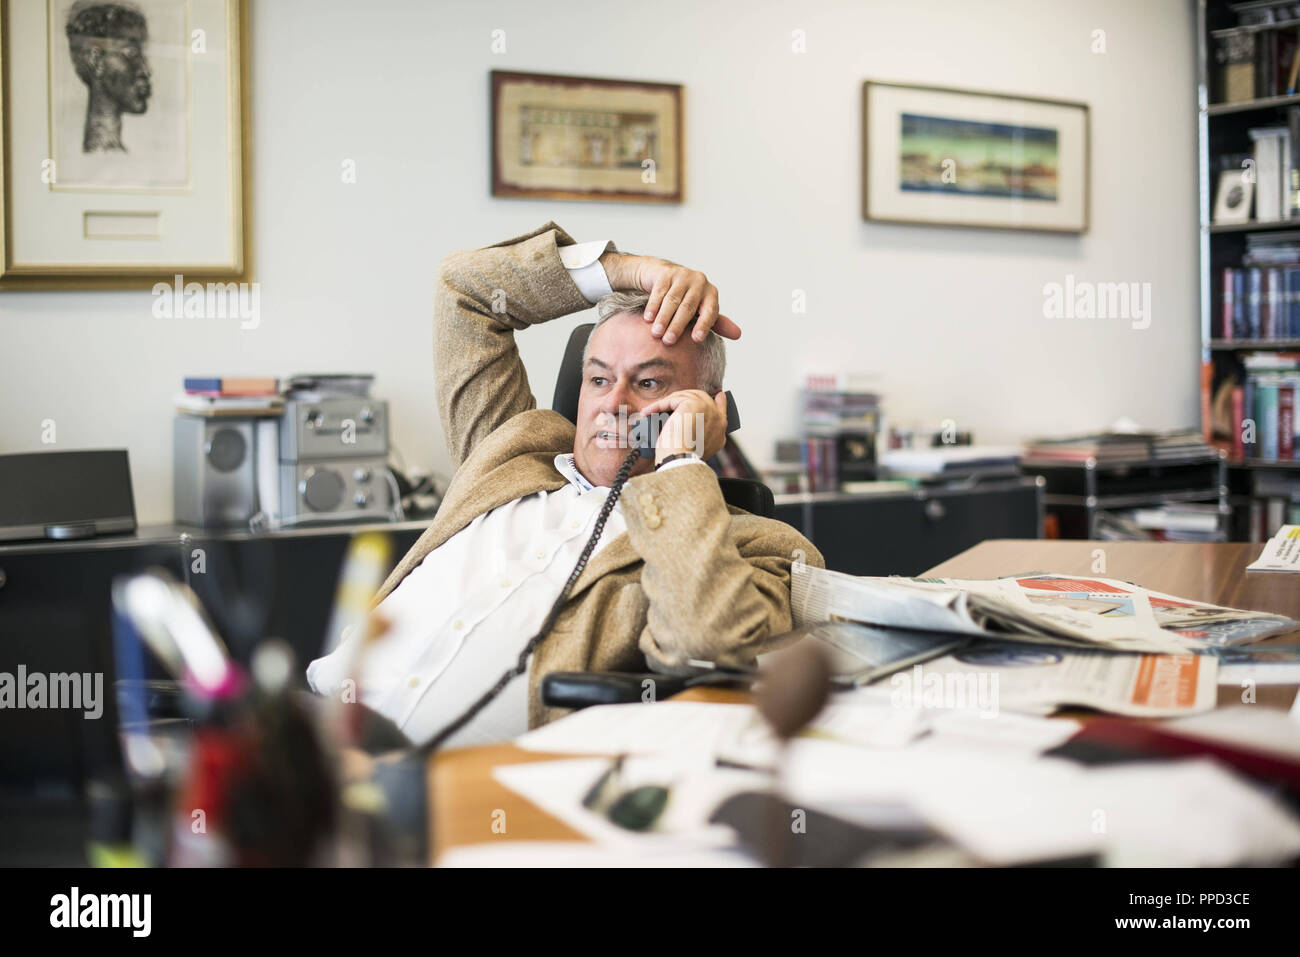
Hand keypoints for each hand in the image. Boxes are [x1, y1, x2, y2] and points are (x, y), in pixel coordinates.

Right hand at [600, 251, 741, 344]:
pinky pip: (659, 292)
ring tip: (656, 334)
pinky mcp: (666, 273)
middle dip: (677, 325)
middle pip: (688, 307)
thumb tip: (738, 335)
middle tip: (669, 341)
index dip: (704, 325)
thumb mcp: (701, 310)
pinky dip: (653, 306)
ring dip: (663, 318)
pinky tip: (648, 318)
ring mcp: (683, 276)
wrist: (663, 275)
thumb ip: (717, 323)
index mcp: (711, 294)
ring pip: (672, 300)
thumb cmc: (686, 298)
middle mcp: (700, 282)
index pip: (710, 312)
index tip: (696, 339)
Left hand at [636, 390, 727, 464]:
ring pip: (686, 396)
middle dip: (685, 397)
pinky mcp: (693, 405)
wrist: (679, 460)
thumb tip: (681, 422)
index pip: (722, 409)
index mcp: (720, 431)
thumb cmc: (681, 459)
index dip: (719, 400)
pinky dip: (658, 405)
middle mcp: (718, 419)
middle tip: (669, 400)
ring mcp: (708, 410)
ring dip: (668, 402)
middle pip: (702, 397)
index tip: (717, 395)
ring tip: (653, 411)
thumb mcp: (693, 446)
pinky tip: (648, 412)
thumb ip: (696, 433)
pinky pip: (672, 400)